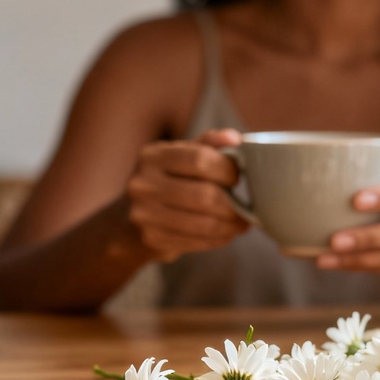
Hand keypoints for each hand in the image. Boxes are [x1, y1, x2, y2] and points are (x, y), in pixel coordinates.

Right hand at [125, 129, 248, 261]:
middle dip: (233, 204)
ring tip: (241, 224)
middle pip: (205, 195)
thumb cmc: (169, 182)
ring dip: (231, 226)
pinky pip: (197, 242)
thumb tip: (234, 138)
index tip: (239, 177)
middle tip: (247, 209)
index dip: (228, 170)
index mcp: (153, 156)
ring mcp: (144, 213)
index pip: (200, 159)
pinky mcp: (151, 239)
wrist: (131, 221)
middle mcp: (143, 183)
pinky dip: (219, 239)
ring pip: (204, 223)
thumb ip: (208, 144)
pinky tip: (226, 234)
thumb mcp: (182, 156)